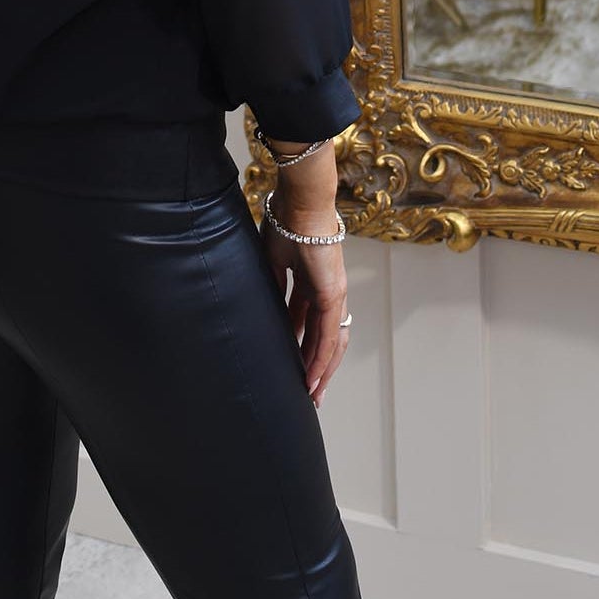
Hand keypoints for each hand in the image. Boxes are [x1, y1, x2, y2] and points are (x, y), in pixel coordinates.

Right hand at [261, 188, 349, 407]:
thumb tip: (264, 305)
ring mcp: (334, 294)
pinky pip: (327, 335)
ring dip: (321, 370)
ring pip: (331, 343)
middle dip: (316, 367)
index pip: (310, 325)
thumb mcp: (273, 260)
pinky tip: (311, 379)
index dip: (302, 348)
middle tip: (307, 393)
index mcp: (312, 283)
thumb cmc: (285, 222)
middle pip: (325, 339)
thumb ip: (274, 285)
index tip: (293, 368)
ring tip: (311, 395)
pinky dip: (320, 359)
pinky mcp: (332, 294)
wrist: (298, 203)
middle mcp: (328, 292)